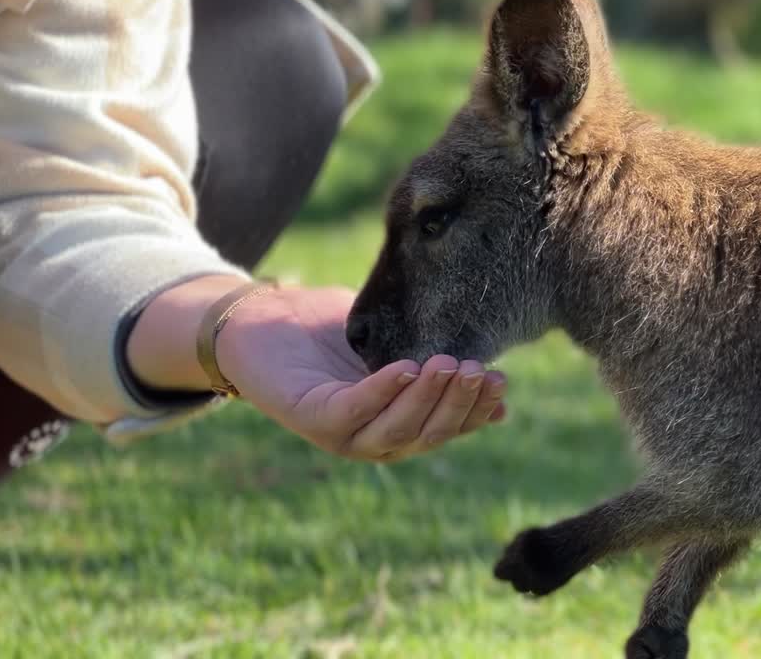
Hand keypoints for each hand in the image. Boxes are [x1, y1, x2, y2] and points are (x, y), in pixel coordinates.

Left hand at [214, 284, 506, 460]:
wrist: (260, 320)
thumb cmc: (330, 332)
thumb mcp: (396, 348)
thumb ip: (437, 368)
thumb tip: (496, 386)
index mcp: (397, 427)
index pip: (447, 428)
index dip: (477, 411)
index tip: (501, 382)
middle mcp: (373, 440)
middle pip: (427, 433)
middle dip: (457, 404)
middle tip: (478, 370)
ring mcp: (342, 435)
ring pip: (396, 428)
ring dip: (427, 399)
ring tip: (450, 363)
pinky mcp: (311, 417)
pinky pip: (355, 411)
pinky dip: (383, 391)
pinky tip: (407, 367)